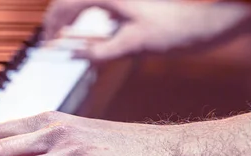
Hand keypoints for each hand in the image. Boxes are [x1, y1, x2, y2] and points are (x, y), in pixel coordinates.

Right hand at [44, 0, 250, 61]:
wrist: (205, 24)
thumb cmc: (175, 30)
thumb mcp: (134, 45)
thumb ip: (102, 52)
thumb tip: (75, 56)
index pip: (65, 5)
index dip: (51, 26)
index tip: (45, 45)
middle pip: (69, 3)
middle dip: (55, 22)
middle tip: (47, 44)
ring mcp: (118, 0)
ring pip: (81, 6)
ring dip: (68, 22)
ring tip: (59, 42)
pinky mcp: (125, 7)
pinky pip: (94, 11)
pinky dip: (83, 24)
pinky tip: (84, 39)